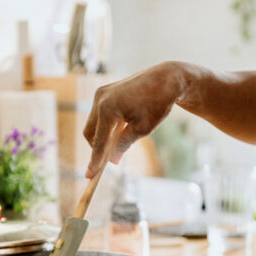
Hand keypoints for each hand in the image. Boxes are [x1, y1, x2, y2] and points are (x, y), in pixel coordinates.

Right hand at [83, 62, 185, 177]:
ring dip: (102, 136)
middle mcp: (100, 99)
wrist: (166, 79)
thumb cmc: (157, 103)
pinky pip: (99, 114)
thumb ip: (124, 144)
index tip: (90, 176)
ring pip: (93, 123)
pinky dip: (106, 125)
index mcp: (108, 109)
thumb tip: (111, 161)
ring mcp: (101, 93)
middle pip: (90, 132)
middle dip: (97, 147)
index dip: (95, 161)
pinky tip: (121, 128)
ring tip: (120, 141)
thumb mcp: (143, 129)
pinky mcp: (104, 91)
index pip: (99, 141)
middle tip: (108, 161)